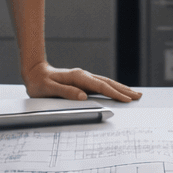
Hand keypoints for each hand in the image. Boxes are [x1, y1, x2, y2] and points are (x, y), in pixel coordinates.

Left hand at [23, 63, 141, 102]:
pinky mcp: (83, 81)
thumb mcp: (49, 89)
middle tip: (138, 96)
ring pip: (106, 83)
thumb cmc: (40, 82)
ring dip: (121, 88)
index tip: (126, 99)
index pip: (100, 87)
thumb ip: (66, 92)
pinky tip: (118, 91)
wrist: (34, 73)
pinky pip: (101, 85)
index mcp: (77, 77)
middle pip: (108, 83)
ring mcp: (84, 78)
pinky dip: (112, 88)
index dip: (114, 93)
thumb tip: (83, 96)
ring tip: (134, 93)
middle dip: (124, 90)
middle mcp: (83, 76)